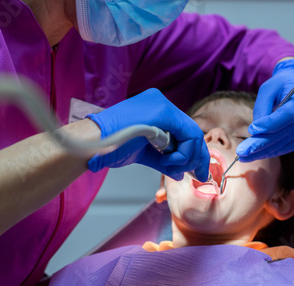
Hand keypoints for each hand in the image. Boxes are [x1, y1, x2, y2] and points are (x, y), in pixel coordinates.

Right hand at [86, 88, 209, 180]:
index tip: (197, 172)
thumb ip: (164, 161)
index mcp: (156, 109)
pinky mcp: (163, 112)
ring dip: (187, 157)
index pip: (185, 131)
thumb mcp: (145, 153)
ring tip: (170, 166)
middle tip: (199, 175)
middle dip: (198, 157)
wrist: (94, 143)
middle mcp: (161, 103)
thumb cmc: (111, 146)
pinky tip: (169, 160)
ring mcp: (162, 105)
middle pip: (192, 131)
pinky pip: (187, 135)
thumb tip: (181, 173)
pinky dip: (183, 153)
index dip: (195, 153)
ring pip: (193, 134)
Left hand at [236, 59, 293, 161]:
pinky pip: (292, 145)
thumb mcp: (268, 89)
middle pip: (285, 133)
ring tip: (246, 156)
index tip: (252, 130)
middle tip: (242, 153)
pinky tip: (261, 153)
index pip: (287, 115)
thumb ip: (262, 109)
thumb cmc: (282, 84)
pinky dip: (275, 150)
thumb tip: (255, 132)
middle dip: (261, 145)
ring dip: (266, 151)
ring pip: (288, 143)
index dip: (269, 124)